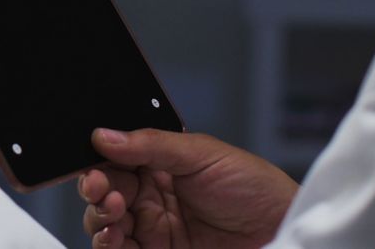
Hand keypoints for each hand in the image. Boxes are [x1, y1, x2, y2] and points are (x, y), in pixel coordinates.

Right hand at [79, 129, 298, 248]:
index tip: (91, 164)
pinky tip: (114, 237)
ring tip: (113, 212)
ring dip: (98, 217)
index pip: (114, 159)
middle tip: (100, 188)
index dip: (97, 160)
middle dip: (94, 188)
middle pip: (102, 191)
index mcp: (159, 163)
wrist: (282, 231)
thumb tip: (104, 135)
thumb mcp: (203, 154)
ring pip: (103, 223)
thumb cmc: (255, 188)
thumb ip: (152, 143)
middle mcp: (150, 196)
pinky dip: (107, 244)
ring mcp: (152, 228)